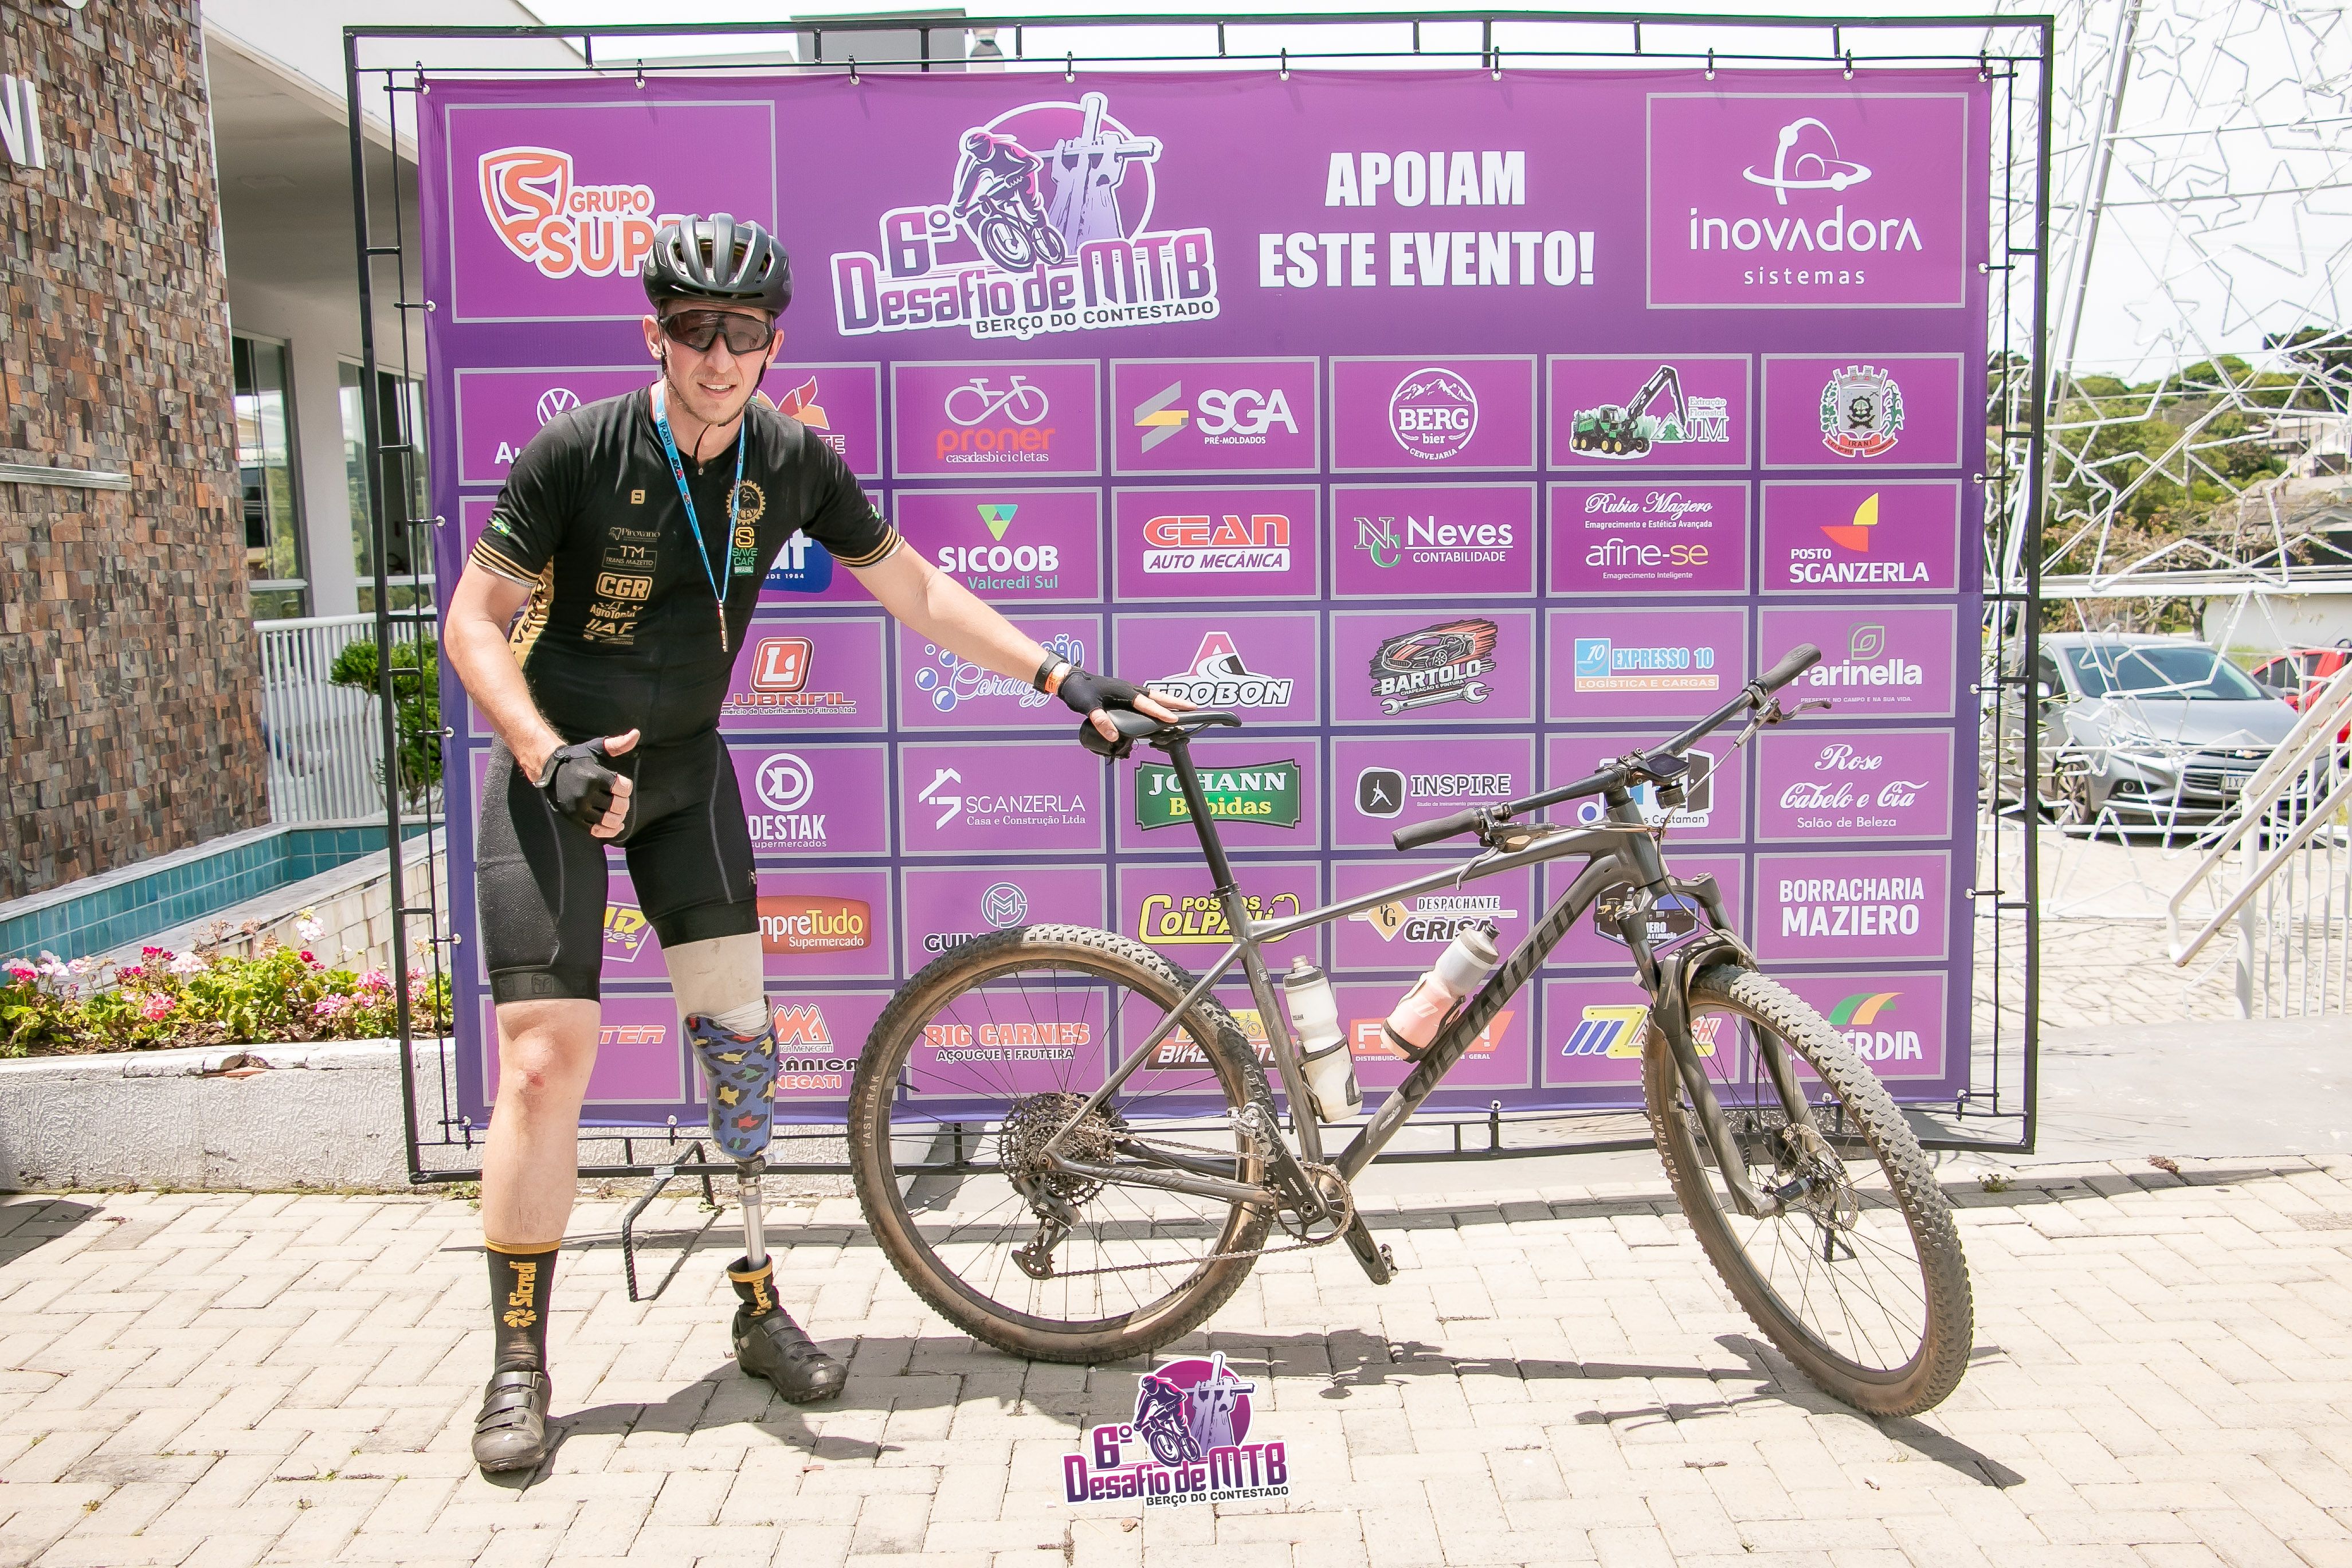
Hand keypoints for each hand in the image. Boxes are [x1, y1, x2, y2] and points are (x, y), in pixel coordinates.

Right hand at [539, 730, 637, 837]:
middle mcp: (586, 794)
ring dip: (618, 817)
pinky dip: (610, 831)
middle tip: (620, 799)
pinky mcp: (575, 819)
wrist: (551, 772)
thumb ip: (617, 744)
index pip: (623, 788)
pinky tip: (616, 825)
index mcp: (594, 776)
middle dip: (624, 803)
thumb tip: (636, 734)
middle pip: (619, 806)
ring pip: (609, 820)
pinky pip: (596, 831)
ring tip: (617, 811)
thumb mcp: (596, 749)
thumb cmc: (578, 759)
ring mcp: (579, 808)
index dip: (626, 787)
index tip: (621, 784)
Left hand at [1054, 665, 1193, 743]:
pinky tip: (1160, 709)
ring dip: (1169, 701)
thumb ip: (1101, 721)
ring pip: (1154, 696)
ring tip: (1184, 707)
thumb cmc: (1079, 692)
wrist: (1070, 681)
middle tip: (1193, 707)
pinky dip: (1157, 702)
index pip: (1146, 704)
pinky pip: (1146, 698)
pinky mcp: (1124, 694)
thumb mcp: (1087, 707)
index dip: (1161, 712)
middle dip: (1176, 702)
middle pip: (1157, 696)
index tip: (1175, 719)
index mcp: (1123, 691)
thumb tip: (1114, 735)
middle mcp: (1129, 689)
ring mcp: (1127, 691)